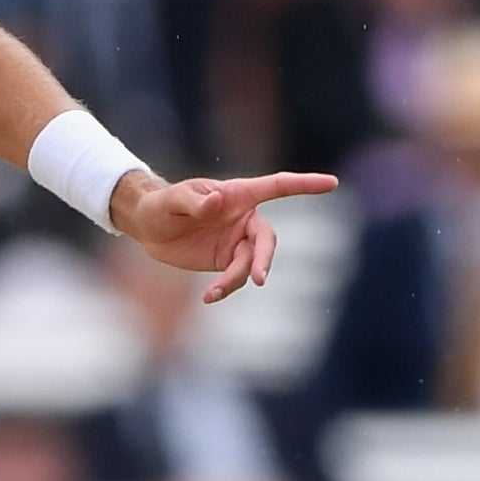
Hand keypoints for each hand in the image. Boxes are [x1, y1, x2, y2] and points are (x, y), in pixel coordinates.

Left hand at [111, 171, 338, 302]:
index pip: (276, 187)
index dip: (304, 185)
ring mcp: (237, 240)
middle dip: (265, 258)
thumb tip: (216, 202)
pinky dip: (225, 288)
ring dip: (239, 278)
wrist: (147, 227)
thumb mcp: (171, 200)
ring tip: (215, 291)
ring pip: (252, 262)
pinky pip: (235, 276)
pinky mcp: (227, 260)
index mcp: (236, 194)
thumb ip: (193, 201)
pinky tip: (209, 297)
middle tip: (259, 278)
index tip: (331, 183)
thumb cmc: (161, 204)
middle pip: (266, 238)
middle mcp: (243, 217)